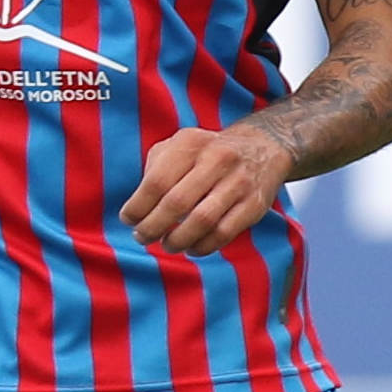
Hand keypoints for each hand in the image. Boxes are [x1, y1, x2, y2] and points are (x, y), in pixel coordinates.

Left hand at [120, 123, 292, 252]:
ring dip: (178, 240)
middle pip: (176, 203)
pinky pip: (224, 233)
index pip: (156, 181)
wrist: (263, 147)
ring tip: (167, 244)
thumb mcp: (181, 145)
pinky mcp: (255, 204)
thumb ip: (156, 168)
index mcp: (191, 143)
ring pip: (202, 221)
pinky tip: (191, 248)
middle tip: (142, 237)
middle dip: (152, 227)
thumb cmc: (207, 153)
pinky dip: (203, 246)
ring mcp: (239, 182)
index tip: (128, 220)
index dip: (138, 206)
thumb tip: (137, 207)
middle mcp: (217, 159)